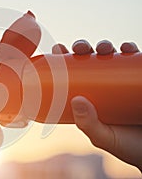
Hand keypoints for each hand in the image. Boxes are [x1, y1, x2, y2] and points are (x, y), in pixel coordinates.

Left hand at [52, 40, 141, 170]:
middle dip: (83, 48)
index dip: (64, 59)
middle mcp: (104, 85)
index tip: (58, 49)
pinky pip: (135, 60)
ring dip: (104, 46)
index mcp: (89, 96)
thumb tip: (76, 100)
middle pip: (89, 60)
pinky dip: (131, 51)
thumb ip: (88, 124)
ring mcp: (122, 81)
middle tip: (80, 48)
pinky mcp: (140, 79)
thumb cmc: (125, 145)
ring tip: (103, 48)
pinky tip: (127, 48)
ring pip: (111, 56)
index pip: (72, 74)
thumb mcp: (103, 136)